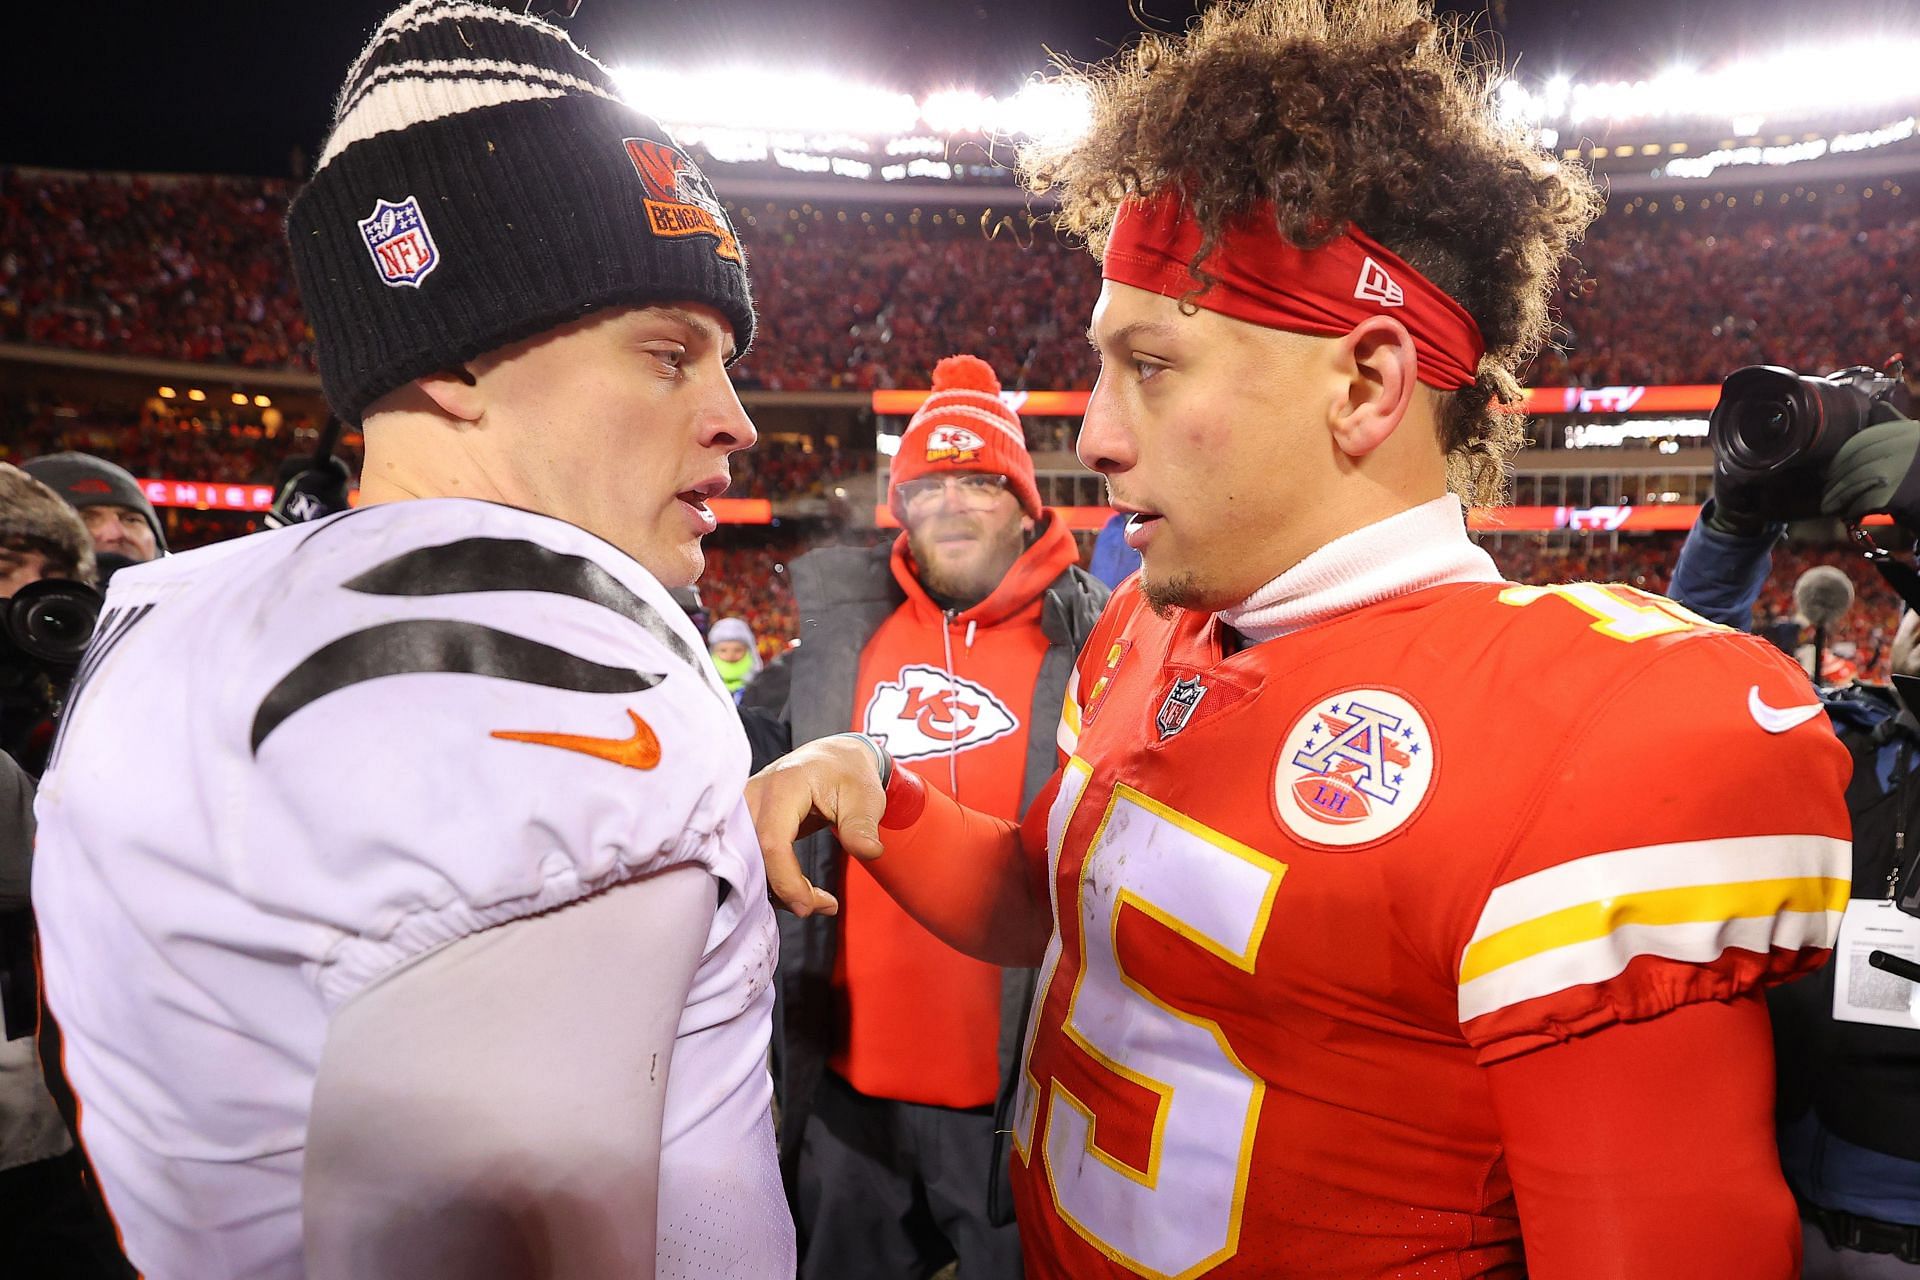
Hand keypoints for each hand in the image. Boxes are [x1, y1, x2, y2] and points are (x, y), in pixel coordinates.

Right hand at [745, 736, 887, 916]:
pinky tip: (798, 889)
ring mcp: (742, 809)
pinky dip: (769, 882)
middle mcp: (754, 796)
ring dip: (775, 890)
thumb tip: (868, 852)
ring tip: (816, 899)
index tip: (810, 906)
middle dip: (781, 891)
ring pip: (743, 863)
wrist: (832, 758)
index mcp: (784, 786)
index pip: (772, 841)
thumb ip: (862, 825)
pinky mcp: (742, 823)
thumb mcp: (865, 796)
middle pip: (751, 856)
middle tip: (820, 905)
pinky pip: (745, 860)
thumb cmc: (848, 773)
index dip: (786, 880)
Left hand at [1821, 418, 1919, 523]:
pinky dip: (1851, 510)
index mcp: (1908, 432)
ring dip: (1838, 497)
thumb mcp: (1916, 442)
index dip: (1841, 457)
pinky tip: (1849, 514)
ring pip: (1854, 481)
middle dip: (1836, 479)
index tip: (1829, 470)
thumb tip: (1877, 405)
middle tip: (1826, 492)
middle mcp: (1903, 446)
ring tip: (1829, 506)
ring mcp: (1898, 469)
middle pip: (1855, 461)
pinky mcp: (1893, 494)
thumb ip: (1897, 426)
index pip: (1863, 441)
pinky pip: (1861, 501)